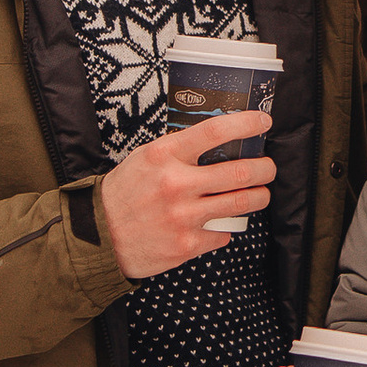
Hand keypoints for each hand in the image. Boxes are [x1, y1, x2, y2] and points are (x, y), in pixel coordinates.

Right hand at [97, 114, 272, 280]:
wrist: (98, 236)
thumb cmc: (123, 195)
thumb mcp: (145, 159)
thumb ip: (178, 151)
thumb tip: (217, 141)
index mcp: (164, 156)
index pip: (215, 132)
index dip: (246, 124)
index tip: (263, 122)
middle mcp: (176, 184)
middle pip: (241, 172)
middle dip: (264, 169)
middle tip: (267, 168)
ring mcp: (184, 216)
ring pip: (242, 203)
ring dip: (259, 197)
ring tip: (259, 194)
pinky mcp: (187, 244)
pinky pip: (223, 233)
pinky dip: (225, 228)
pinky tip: (217, 223)